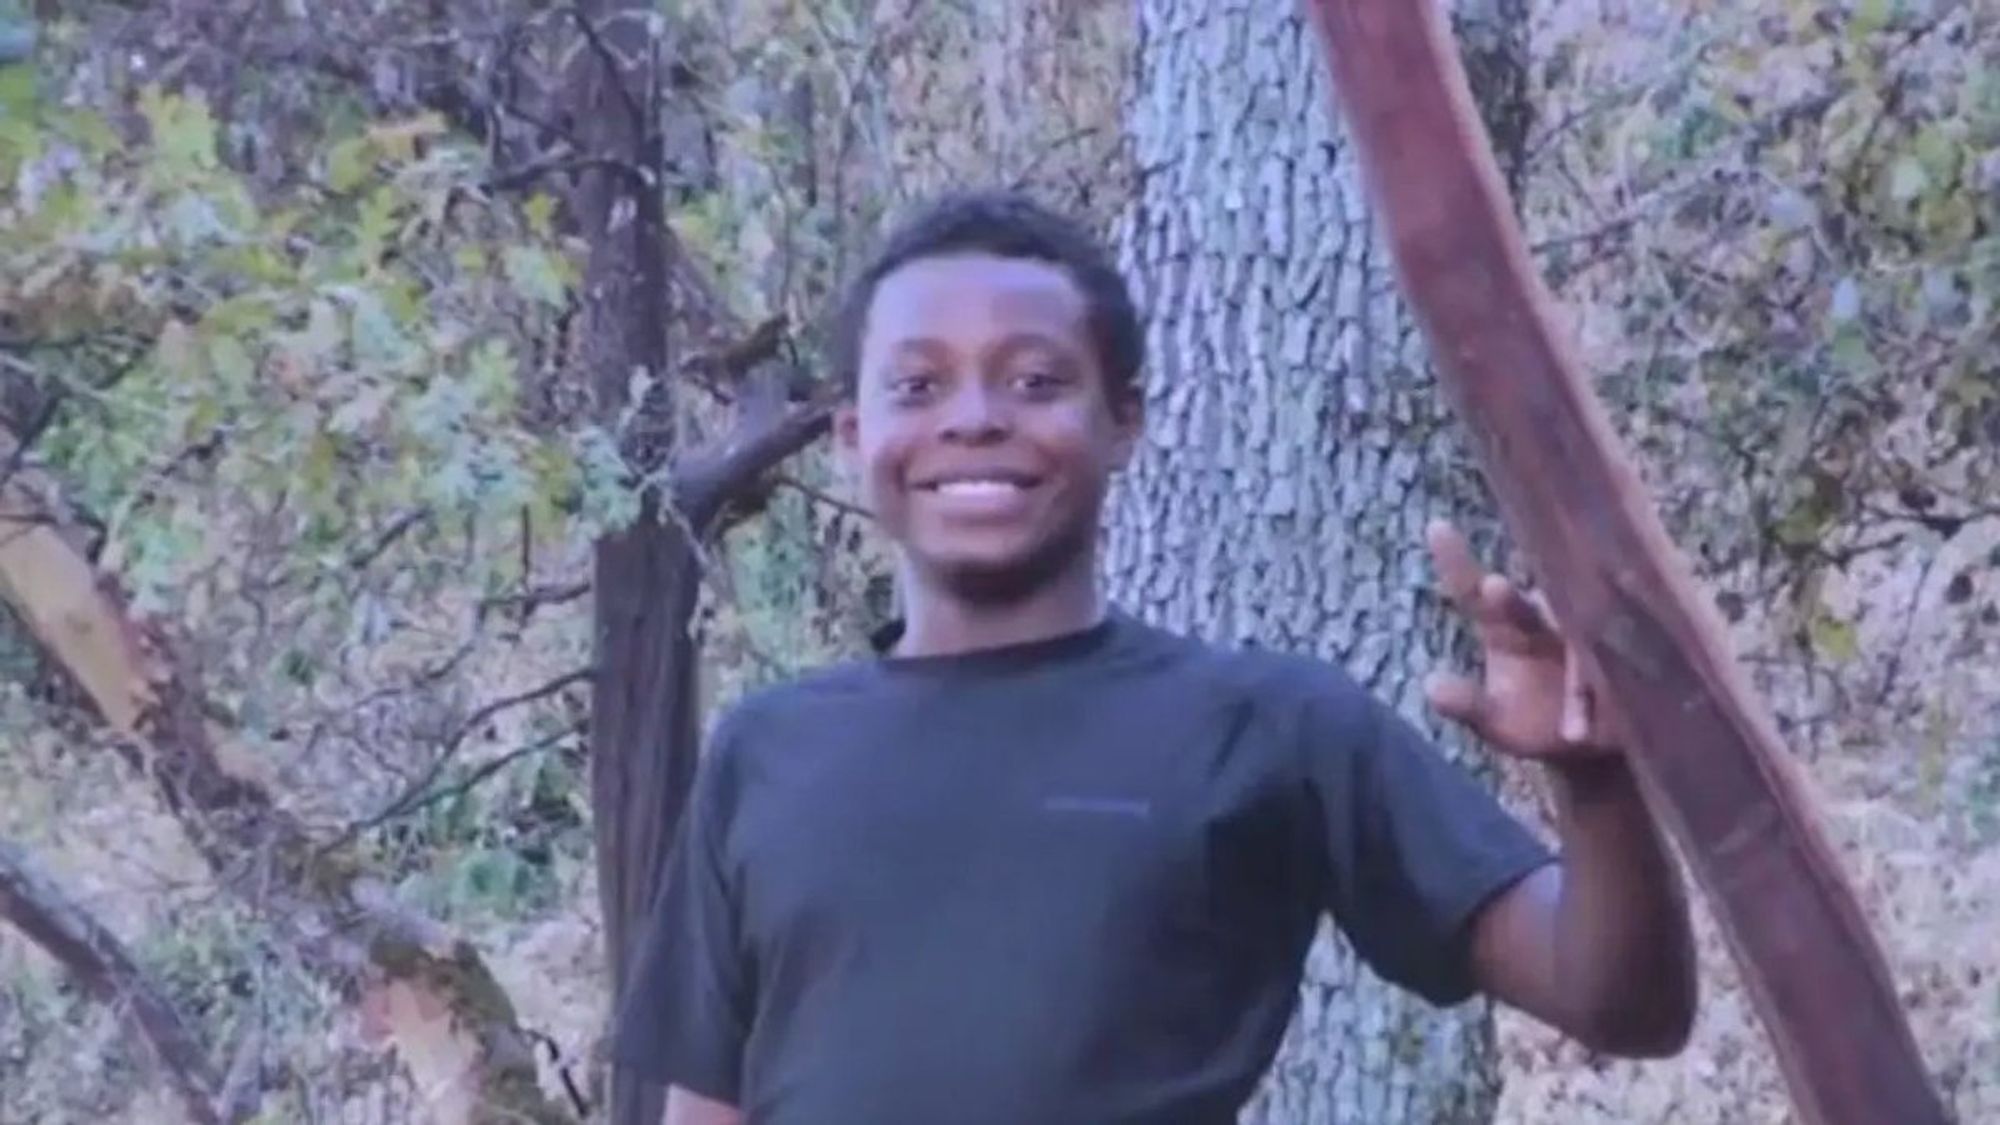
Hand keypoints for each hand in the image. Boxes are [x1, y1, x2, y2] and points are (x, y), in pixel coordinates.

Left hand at [1424, 520, 1616, 759]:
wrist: (1594, 750)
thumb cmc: (1536, 722)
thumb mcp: (1497, 721)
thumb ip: (1467, 704)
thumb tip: (1431, 688)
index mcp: (1508, 627)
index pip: (1475, 592)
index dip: (1457, 562)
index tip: (1436, 527)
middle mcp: (1548, 621)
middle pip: (1524, 606)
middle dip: (1510, 600)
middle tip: (1494, 588)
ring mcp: (1589, 639)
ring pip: (1575, 633)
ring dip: (1566, 645)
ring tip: (1551, 668)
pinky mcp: (1625, 663)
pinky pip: (1617, 668)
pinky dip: (1604, 690)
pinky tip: (1592, 712)